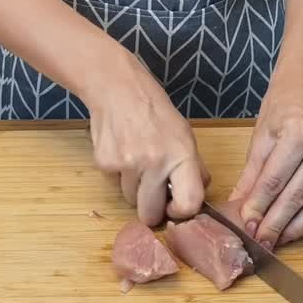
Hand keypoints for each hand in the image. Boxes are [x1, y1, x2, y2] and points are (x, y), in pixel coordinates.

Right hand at [86, 59, 209, 226]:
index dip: (181, 212)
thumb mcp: (184, 133)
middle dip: (152, 209)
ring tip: (136, 161)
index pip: (188, 204)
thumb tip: (198, 195)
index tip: (175, 208)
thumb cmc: (154, 110)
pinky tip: (122, 152)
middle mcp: (155, 163)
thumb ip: (193, 166)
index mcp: (181, 155)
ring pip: (130, 199)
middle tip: (153, 193)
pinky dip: (118, 176)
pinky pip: (114, 185)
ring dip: (134, 189)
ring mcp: (127, 165)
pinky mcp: (104, 164)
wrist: (117, 89)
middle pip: (150, 213)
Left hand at [231, 71, 302, 246]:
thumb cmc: (284, 107)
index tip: (247, 225)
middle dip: (277, 222)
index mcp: (301, 130)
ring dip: (298, 227)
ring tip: (278, 240)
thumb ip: (251, 174)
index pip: (276, 179)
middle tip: (261, 240)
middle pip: (299, 194)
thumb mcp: (261, 136)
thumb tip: (238, 206)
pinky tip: (298, 227)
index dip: (260, 206)